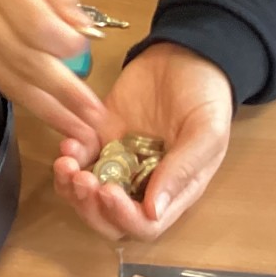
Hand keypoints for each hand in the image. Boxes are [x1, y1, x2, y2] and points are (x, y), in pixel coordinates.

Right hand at [0, 0, 107, 143]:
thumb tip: (85, 33)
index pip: (35, 25)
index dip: (64, 44)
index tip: (86, 47)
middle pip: (25, 61)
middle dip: (65, 93)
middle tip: (95, 117)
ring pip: (12, 83)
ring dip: (50, 111)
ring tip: (81, 131)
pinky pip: (2, 86)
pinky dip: (31, 104)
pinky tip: (55, 118)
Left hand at [52, 41, 233, 240]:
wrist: (187, 52)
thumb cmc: (206, 94)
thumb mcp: (208, 130)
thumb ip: (184, 169)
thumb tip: (154, 211)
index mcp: (174, 189)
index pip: (145, 224)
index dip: (123, 217)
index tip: (108, 192)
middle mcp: (144, 183)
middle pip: (110, 218)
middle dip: (89, 207)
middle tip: (81, 179)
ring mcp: (121, 160)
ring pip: (88, 194)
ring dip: (72, 188)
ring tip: (67, 163)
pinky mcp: (102, 136)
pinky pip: (80, 158)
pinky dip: (69, 158)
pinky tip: (68, 144)